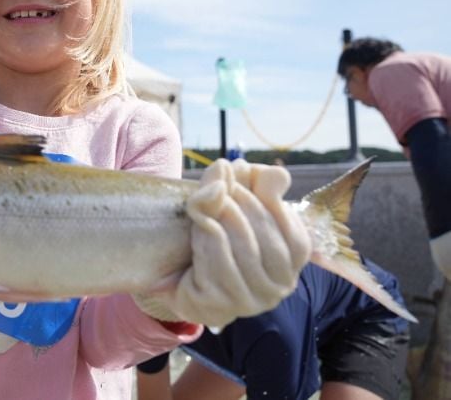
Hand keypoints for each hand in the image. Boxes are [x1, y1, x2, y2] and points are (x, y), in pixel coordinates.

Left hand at [134, 159, 310, 327]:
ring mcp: (254, 299)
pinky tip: (198, 226)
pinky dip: (207, 238)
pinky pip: (218, 263)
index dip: (259, 192)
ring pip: (241, 247)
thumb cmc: (216, 236)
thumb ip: (249, 182)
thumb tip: (257, 167)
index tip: (235, 170)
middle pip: (263, 232)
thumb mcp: (234, 204)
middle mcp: (281, 284)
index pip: (286, 220)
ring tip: (203, 202)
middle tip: (215, 184)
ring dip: (219, 217)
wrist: (180, 277)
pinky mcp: (224, 306)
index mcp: (294, 257)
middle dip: (236, 201)